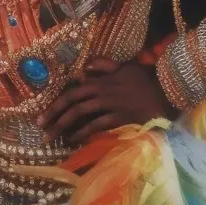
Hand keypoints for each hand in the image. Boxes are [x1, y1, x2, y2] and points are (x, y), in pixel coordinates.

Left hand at [37, 59, 176, 145]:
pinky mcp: (120, 117)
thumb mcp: (122, 66)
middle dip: (54, 116)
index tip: (41, 114)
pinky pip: (98, 126)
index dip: (56, 103)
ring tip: (52, 137)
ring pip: (81, 115)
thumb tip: (83, 69)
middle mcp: (101, 92)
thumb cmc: (143, 78)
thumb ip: (102, 65)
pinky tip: (74, 139)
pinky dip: (84, 132)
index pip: (72, 92)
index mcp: (100, 81)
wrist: (165, 90)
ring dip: (65, 126)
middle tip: (40, 128)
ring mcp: (110, 105)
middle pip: (72, 103)